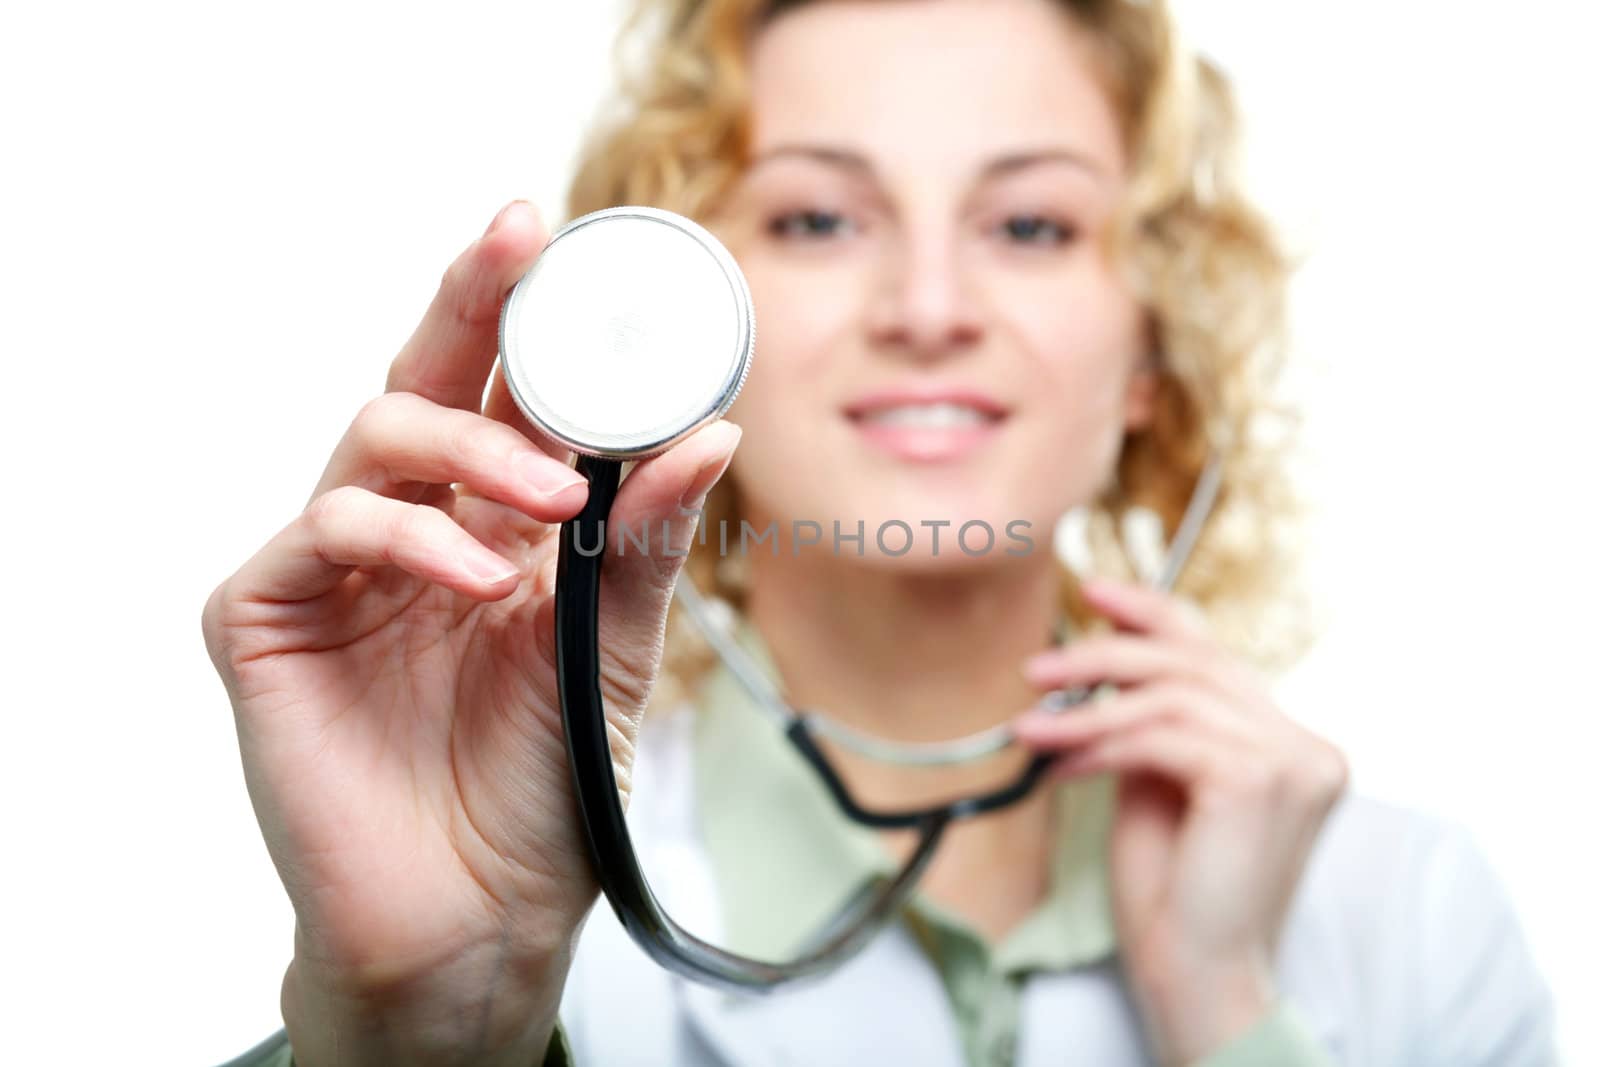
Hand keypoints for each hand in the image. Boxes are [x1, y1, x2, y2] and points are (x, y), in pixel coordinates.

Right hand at [202, 201, 740, 1066]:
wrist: (479, 917)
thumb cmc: (544, 783)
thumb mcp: (616, 647)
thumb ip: (643, 538)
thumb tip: (710, 431)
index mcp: (491, 522)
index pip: (501, 394)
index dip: (523, 312)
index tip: (558, 234)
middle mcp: (409, 527)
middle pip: (425, 379)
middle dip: (469, 302)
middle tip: (515, 241)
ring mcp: (332, 570)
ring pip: (372, 438)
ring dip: (468, 446)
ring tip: (548, 497)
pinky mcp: (263, 620)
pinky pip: (324, 534)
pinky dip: (407, 537)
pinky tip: (479, 578)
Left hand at [1012, 577, 1346, 1066]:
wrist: (1197, 972)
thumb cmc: (1173, 890)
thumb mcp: (1158, 784)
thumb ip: (1151, 722)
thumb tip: (1103, 662)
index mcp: (1288, 741)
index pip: (1217, 653)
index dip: (1154, 612)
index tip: (1094, 592)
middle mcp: (1304, 744)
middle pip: (1193, 663)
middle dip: (1105, 657)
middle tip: (1037, 669)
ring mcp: (1292, 761)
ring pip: (1171, 697)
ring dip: (1088, 709)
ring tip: (1033, 728)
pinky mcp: (1259, 781)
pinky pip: (1161, 738)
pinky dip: (1101, 746)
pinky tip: (1063, 767)